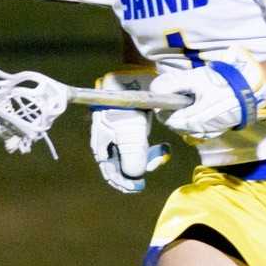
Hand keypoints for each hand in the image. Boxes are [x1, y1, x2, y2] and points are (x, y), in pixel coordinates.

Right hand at [89, 71, 169, 192]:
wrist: (134, 77)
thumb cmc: (128, 103)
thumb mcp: (130, 129)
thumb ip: (131, 153)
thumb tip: (134, 175)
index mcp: (102, 144)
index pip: (110, 171)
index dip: (123, 182)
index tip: (139, 187)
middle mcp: (110, 143)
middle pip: (122, 167)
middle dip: (138, 172)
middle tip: (153, 169)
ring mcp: (121, 136)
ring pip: (133, 158)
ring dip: (148, 160)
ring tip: (162, 153)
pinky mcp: (133, 130)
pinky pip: (141, 148)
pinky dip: (151, 151)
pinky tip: (163, 148)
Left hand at [151, 46, 265, 138]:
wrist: (250, 92)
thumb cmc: (222, 85)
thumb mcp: (196, 79)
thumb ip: (173, 84)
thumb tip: (154, 90)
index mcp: (191, 122)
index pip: (164, 117)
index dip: (164, 104)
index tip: (171, 91)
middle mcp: (197, 133)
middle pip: (174, 122)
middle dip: (174, 108)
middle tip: (185, 91)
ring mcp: (207, 133)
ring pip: (184, 125)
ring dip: (184, 111)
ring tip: (196, 96)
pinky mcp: (214, 131)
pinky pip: (196, 126)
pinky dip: (195, 115)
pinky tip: (204, 103)